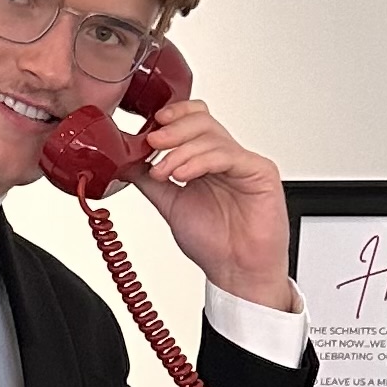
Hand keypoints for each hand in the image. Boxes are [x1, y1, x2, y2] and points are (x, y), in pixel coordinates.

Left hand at [131, 98, 293, 314]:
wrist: (236, 271)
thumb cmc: (215, 244)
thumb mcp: (171, 205)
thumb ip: (151, 181)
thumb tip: (126, 163)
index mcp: (206, 160)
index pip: (192, 120)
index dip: (172, 115)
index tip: (149, 127)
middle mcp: (225, 158)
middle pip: (202, 120)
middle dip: (173, 129)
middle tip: (153, 142)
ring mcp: (243, 163)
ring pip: (212, 135)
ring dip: (181, 150)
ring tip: (164, 170)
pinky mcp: (260, 172)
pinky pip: (228, 155)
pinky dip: (201, 161)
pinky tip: (184, 175)